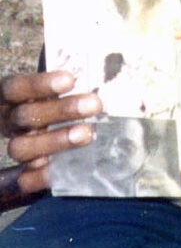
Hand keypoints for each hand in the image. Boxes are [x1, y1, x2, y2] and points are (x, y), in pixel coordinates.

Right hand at [0, 70, 101, 194]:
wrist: (63, 132)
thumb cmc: (70, 98)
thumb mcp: (66, 85)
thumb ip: (76, 78)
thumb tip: (103, 67)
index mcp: (13, 97)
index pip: (15, 88)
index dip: (39, 84)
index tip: (70, 80)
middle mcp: (10, 122)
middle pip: (24, 116)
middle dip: (60, 110)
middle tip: (95, 105)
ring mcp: (17, 147)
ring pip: (22, 148)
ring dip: (55, 141)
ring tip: (87, 134)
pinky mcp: (25, 173)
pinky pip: (24, 180)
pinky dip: (42, 176)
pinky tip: (66, 169)